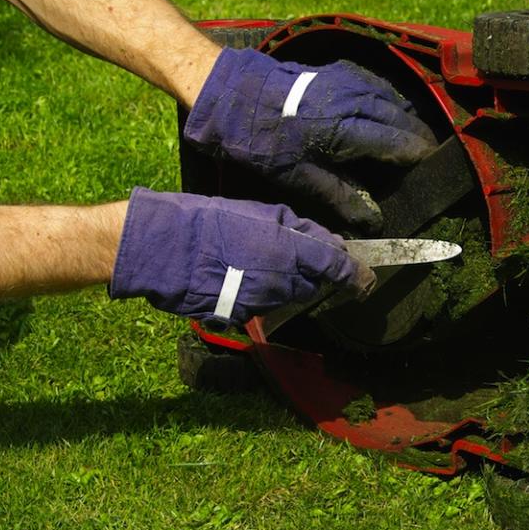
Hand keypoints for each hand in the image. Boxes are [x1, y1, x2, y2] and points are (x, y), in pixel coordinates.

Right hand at [109, 188, 374, 326]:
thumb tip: (329, 242)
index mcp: (291, 251)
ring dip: (282, 284)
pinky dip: (256, 295)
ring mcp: (261, 302)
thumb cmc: (211, 220)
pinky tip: (235, 276)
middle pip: (312, 285)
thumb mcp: (260, 212)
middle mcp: (282, 282)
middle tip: (289, 256)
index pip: (337, 268)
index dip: (354, 274)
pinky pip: (260, 307)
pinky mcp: (240, 317)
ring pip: (287, 297)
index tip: (364, 278)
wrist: (164, 247)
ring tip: (253, 262)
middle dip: (310, 275)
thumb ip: (299, 229)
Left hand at [183, 48, 437, 230]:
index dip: (419, 157)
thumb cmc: (260, 140)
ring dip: (408, 118)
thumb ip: (341, 196)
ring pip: (393, 99)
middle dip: (420, 138)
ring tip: (418, 138)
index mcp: (346, 130)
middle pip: (402, 119)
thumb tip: (374, 220)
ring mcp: (348, 81)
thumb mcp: (297, 177)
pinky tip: (391, 111)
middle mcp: (354, 101)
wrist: (230, 93)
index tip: (433, 170)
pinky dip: (391, 100)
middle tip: (432, 157)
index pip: (399, 143)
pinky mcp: (339, 70)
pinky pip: (378, 85)